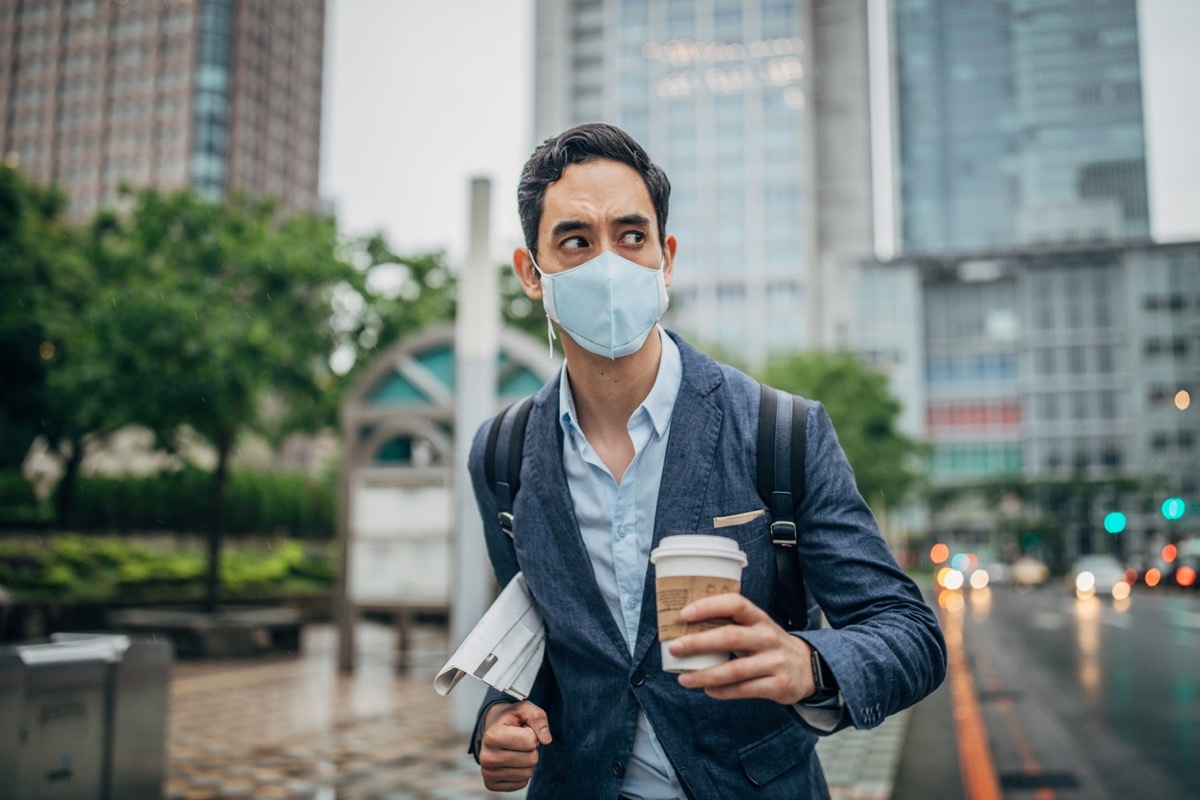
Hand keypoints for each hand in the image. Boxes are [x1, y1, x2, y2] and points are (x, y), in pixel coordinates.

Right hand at [479, 700, 552, 791]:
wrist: (492, 728)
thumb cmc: (510, 718)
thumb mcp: (524, 709)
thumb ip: (538, 718)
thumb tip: (546, 740)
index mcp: (492, 736)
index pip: (530, 741)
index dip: (531, 733)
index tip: (521, 729)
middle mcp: (486, 757)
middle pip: (531, 759)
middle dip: (531, 748)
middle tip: (519, 740)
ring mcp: (487, 773)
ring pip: (528, 773)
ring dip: (528, 761)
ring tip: (516, 750)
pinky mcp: (491, 784)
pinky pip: (521, 783)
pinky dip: (522, 772)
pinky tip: (512, 761)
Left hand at [668, 593, 815, 704]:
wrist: (807, 668)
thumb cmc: (768, 644)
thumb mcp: (756, 628)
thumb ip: (729, 625)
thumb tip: (684, 629)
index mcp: (759, 618)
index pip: (735, 604)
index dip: (709, 606)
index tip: (684, 614)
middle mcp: (768, 637)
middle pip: (730, 637)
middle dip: (699, 642)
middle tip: (675, 648)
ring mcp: (775, 662)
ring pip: (735, 669)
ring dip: (706, 674)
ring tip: (684, 679)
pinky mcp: (778, 685)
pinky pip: (745, 689)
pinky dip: (723, 691)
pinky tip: (708, 690)